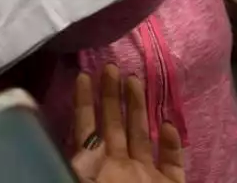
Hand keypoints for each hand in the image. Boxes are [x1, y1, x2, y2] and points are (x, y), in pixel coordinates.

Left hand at [71, 66, 185, 182]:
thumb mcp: (82, 181)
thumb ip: (78, 164)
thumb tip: (64, 141)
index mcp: (95, 168)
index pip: (86, 129)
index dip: (84, 103)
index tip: (84, 76)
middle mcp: (119, 168)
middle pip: (115, 125)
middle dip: (112, 94)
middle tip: (110, 66)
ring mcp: (145, 175)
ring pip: (142, 136)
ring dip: (139, 107)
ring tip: (134, 78)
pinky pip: (172, 161)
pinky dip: (172, 143)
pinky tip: (168, 123)